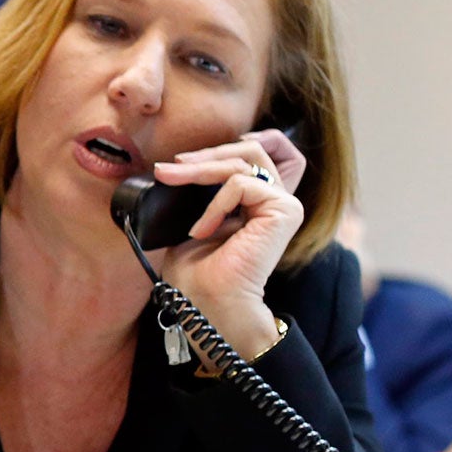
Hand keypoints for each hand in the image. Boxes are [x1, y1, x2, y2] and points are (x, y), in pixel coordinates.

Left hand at [152, 135, 305, 357]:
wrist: (208, 303)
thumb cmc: (196, 273)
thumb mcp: (192, 220)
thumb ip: (200, 191)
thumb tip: (180, 165)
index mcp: (255, 201)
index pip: (252, 152)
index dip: (221, 148)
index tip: (183, 162)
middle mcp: (274, 199)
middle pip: (249, 150)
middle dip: (204, 154)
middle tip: (166, 170)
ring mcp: (282, 204)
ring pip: (243, 160)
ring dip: (198, 171)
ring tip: (172, 187)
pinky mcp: (285, 210)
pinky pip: (240, 184)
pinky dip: (213, 205)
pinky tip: (202, 230)